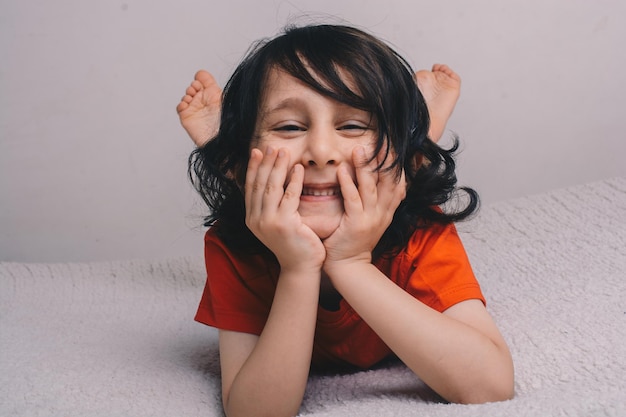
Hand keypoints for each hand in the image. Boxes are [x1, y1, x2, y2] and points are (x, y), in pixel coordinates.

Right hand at [245, 147, 325, 271]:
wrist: (301, 268)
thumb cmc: (293, 244)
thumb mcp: (276, 223)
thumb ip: (271, 205)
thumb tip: (270, 180)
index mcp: (251, 218)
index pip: (250, 187)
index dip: (253, 168)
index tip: (257, 151)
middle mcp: (256, 220)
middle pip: (259, 184)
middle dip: (265, 163)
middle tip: (272, 147)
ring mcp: (268, 222)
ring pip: (272, 188)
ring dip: (278, 168)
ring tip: (284, 152)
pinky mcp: (284, 224)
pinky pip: (289, 197)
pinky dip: (293, 181)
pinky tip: (298, 169)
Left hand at [323, 146, 405, 271]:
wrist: (349, 267)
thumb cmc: (354, 241)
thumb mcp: (371, 219)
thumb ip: (375, 201)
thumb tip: (374, 180)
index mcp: (387, 210)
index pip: (398, 182)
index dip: (397, 164)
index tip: (392, 145)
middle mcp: (383, 213)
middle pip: (389, 181)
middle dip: (385, 160)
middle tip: (381, 140)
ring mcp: (371, 219)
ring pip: (371, 188)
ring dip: (365, 167)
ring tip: (359, 149)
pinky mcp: (356, 224)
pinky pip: (353, 200)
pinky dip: (348, 183)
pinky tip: (341, 170)